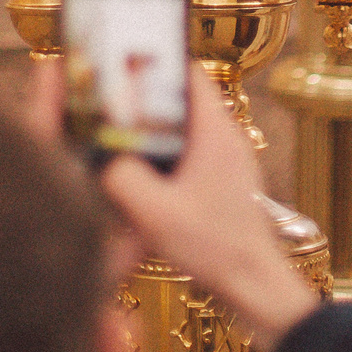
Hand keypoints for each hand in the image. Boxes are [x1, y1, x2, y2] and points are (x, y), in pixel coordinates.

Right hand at [32, 59, 320, 350]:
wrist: (254, 286)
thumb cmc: (216, 248)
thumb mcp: (155, 214)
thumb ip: (121, 180)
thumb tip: (98, 161)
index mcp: (215, 133)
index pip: (190, 74)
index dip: (157, 64)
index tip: (125, 65)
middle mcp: (225, 142)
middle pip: (182, 104)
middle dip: (146, 105)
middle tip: (112, 109)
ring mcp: (227, 166)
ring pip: (184, 135)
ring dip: (155, 138)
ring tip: (121, 148)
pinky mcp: (223, 189)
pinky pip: (189, 162)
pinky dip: (165, 165)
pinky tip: (142, 188)